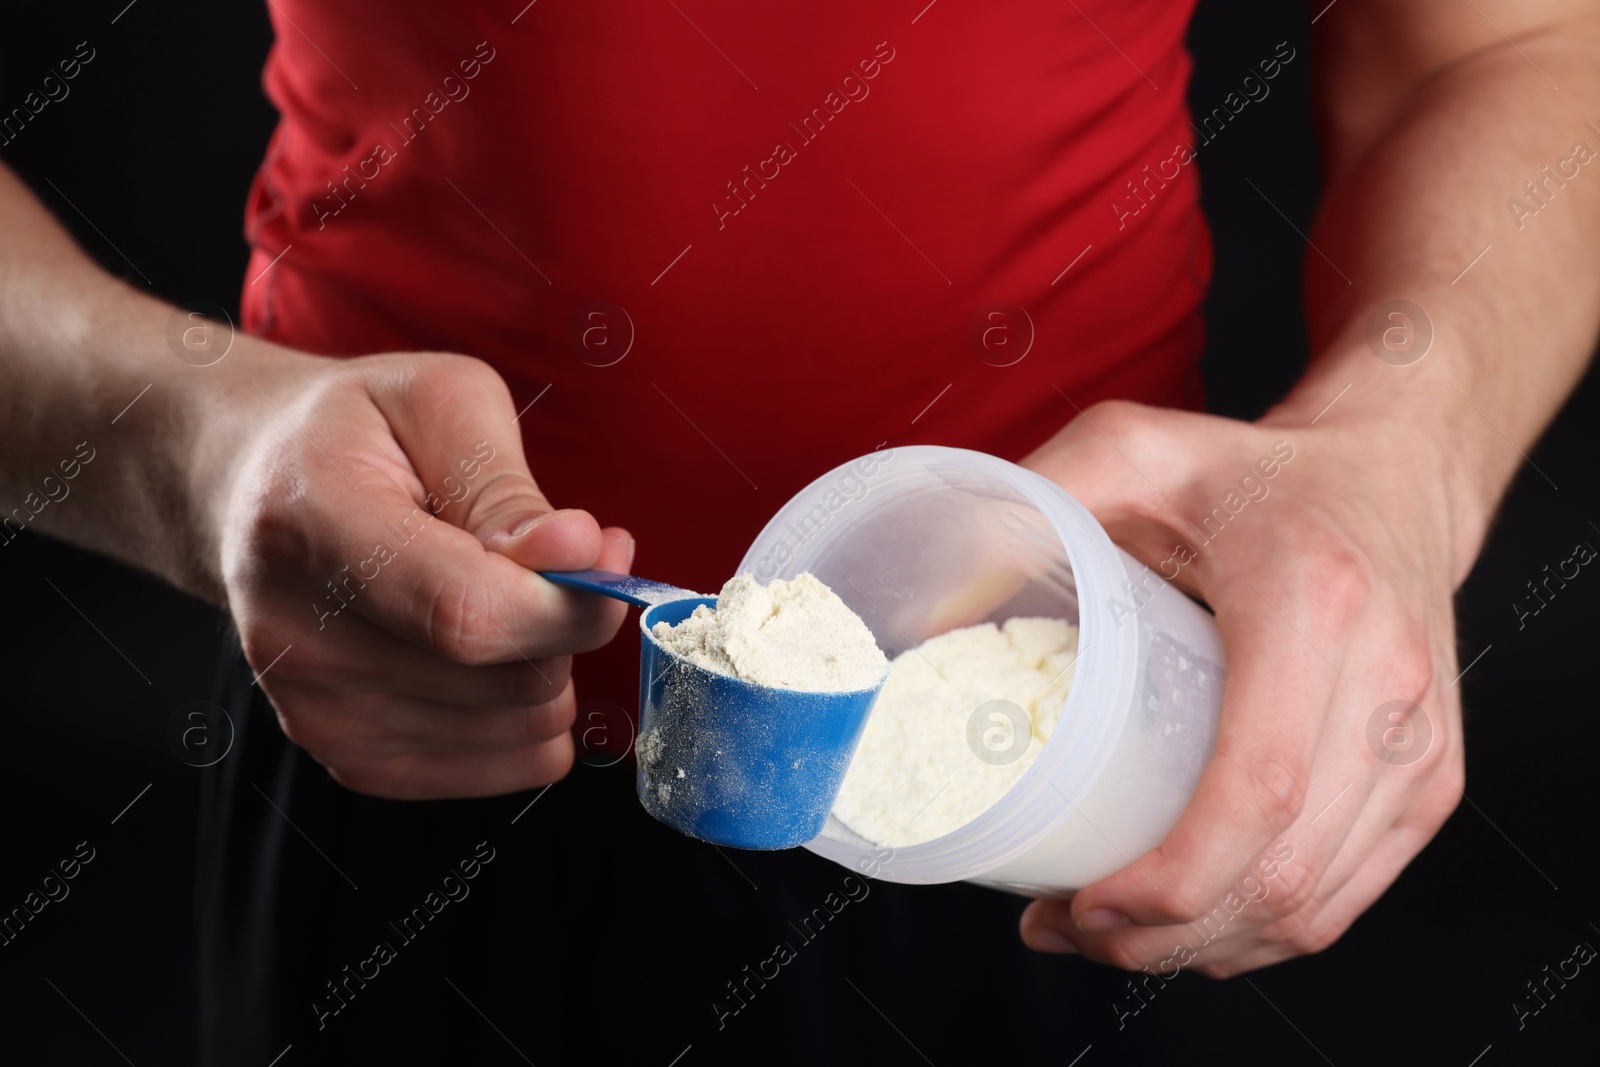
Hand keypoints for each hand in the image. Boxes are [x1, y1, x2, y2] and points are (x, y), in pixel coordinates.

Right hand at [211, 345, 631, 798]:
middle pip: (505, 680)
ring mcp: (316, 710)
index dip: (565, 602)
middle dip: (568, 620)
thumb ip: (510, 488)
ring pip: (522, 728)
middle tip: (555, 560)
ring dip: (549, 664)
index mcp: (313, 524)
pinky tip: (493, 651)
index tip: (606, 554)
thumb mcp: (442, 404)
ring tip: (502, 594)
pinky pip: (507, 766)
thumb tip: (581, 557)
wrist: (256, 484)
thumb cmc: (361, 431)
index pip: (467, 614)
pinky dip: (530, 713)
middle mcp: (298, 636)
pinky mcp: (349, 756)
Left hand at [1015, 399, 1465, 975]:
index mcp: (1314, 605)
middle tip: (1064, 926)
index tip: (1082, 903)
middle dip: (1159, 934)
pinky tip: (1186, 926)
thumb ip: (1035, 496)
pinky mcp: (1428, 781)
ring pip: (1312, 906)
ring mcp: (1416, 745)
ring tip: (1105, 932)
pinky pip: (1344, 898)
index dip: (1168, 881)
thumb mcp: (1138, 449)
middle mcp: (1385, 685)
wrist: (1394, 474)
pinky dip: (1257, 934)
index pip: (1257, 790)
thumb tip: (930, 595)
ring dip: (1199, 948)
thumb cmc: (1261, 472)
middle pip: (1279, 873)